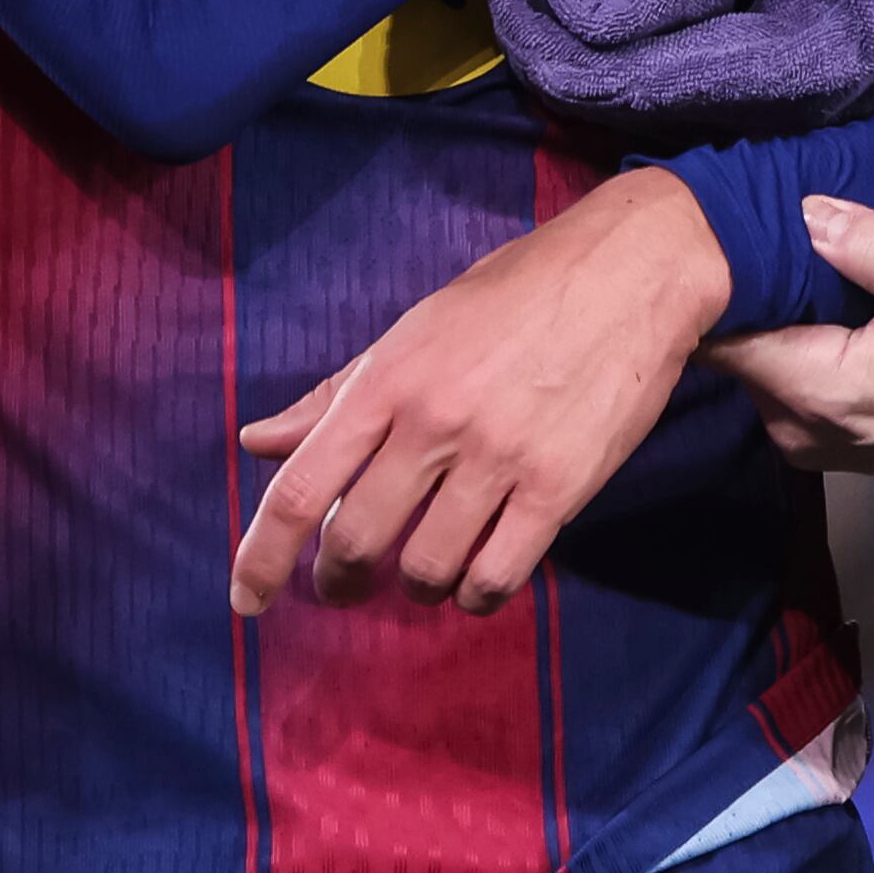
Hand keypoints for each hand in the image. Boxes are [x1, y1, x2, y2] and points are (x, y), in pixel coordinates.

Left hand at [230, 166, 732, 616]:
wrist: (629, 272)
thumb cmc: (514, 295)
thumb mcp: (415, 328)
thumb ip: (336, 394)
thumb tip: (257, 442)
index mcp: (389, 378)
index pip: (302, 487)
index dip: (262, 557)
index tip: (244, 601)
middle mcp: (435, 422)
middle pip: (356, 541)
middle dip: (339, 580)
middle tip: (345, 585)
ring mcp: (499, 458)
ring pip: (426, 570)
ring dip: (415, 586)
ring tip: (425, 566)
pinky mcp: (560, 488)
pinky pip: (497, 578)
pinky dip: (475, 594)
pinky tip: (477, 575)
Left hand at [701, 194, 873, 493]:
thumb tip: (807, 212)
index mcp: (818, 388)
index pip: (720, 334)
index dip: (713, 280)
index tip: (719, 231)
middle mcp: (801, 428)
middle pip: (736, 347)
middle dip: (746, 291)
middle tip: (770, 230)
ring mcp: (817, 446)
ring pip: (762, 364)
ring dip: (778, 317)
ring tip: (806, 264)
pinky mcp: (838, 451)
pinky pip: (791, 386)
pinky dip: (802, 346)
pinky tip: (836, 312)